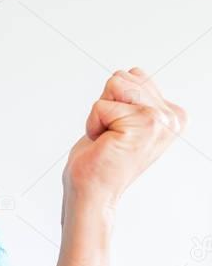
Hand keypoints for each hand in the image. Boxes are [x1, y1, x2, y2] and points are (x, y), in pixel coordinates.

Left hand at [63, 67, 187, 206]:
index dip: (113, 101)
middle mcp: (172, 117)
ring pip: (115, 85)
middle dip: (106, 104)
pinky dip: (93, 124)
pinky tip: (103, 144)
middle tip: (110, 135)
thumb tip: (133, 72)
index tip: (118, 130)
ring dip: (100, 113)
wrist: (92, 193)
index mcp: (172, 114)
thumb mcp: (122, 117)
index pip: (134, 76)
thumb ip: (134, 95)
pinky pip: (101, 105)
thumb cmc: (101, 159)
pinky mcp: (143, 125)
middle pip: (124, 77)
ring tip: (107, 138)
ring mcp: (160, 121)